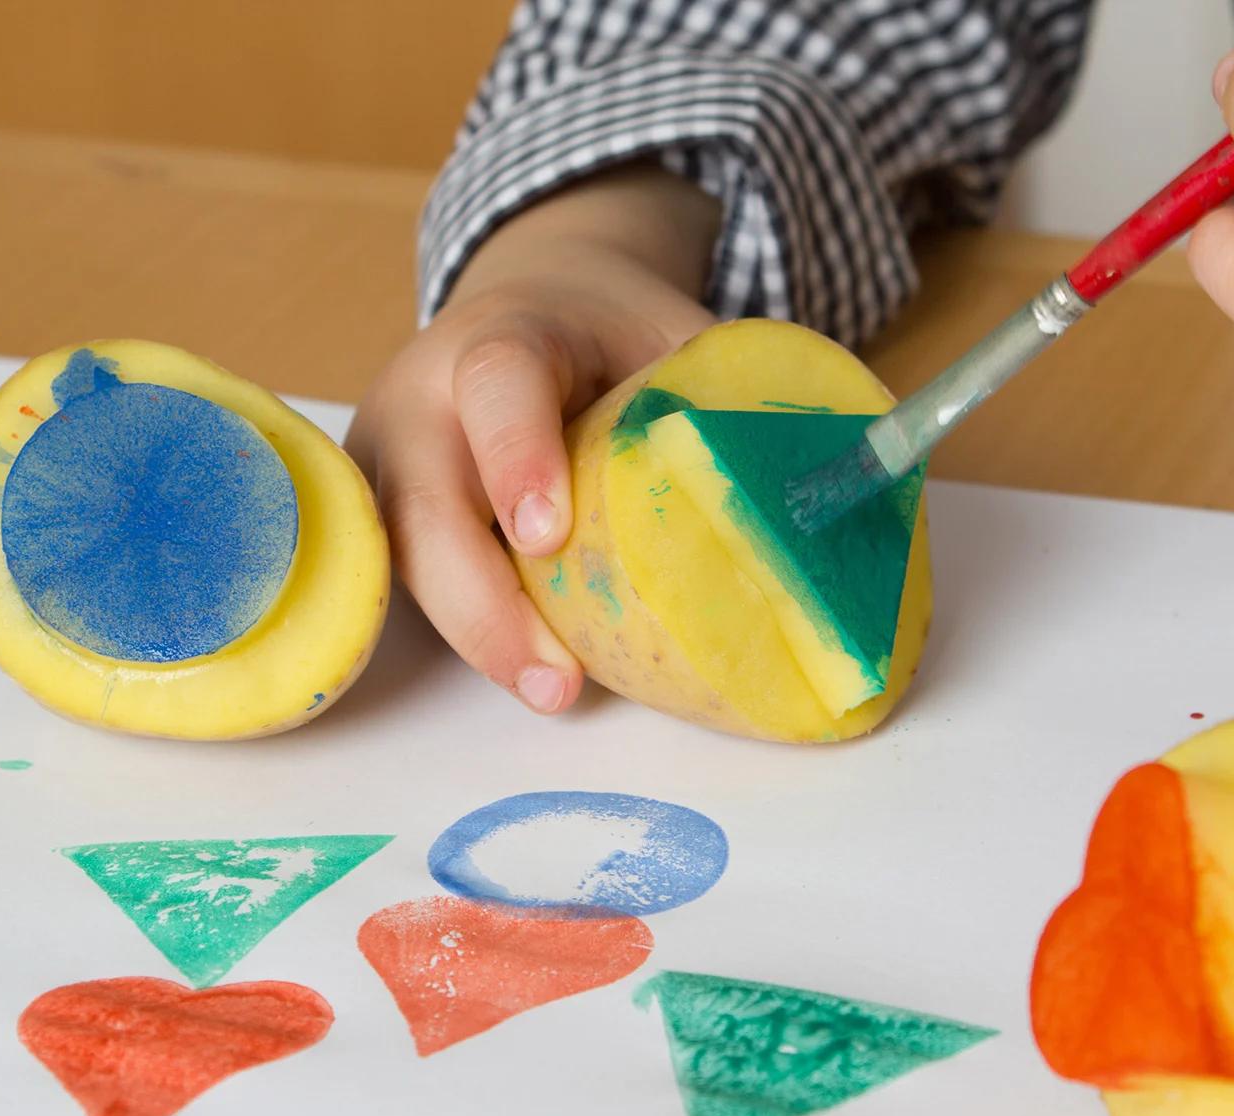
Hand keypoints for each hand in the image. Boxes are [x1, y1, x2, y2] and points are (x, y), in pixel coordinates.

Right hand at [348, 166, 717, 712]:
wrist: (530, 305)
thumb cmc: (610, 333)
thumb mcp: (672, 334)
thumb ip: (726, 392)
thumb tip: (843, 474)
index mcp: (503, 337)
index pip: (497, 386)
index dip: (517, 456)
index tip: (548, 531)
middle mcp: (424, 400)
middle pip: (421, 509)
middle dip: (481, 602)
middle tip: (555, 679)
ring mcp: (393, 465)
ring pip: (407, 565)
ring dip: (477, 637)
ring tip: (554, 692)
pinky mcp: (390, 521)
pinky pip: (417, 586)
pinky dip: (474, 632)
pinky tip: (532, 669)